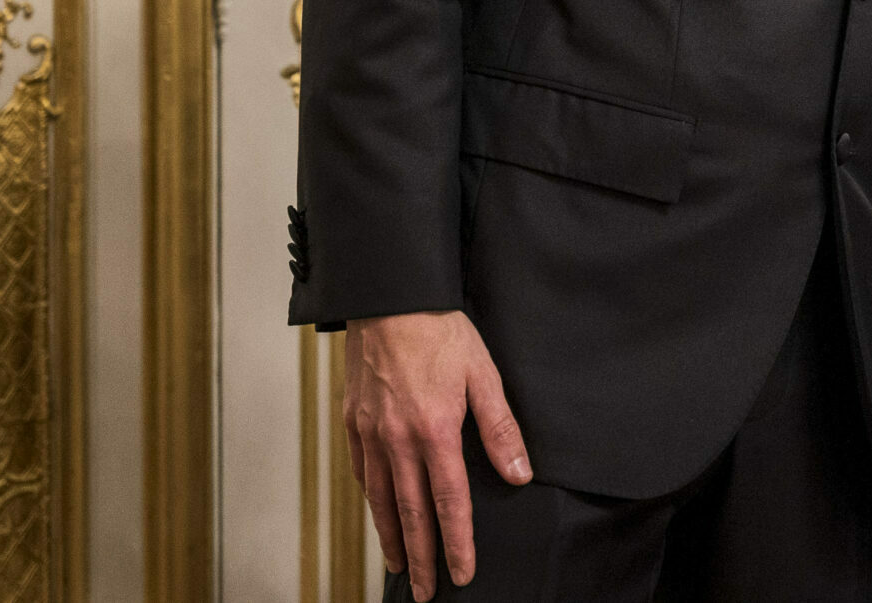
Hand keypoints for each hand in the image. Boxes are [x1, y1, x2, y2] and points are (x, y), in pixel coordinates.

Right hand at [344, 310, 531, 597]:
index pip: (449, 502)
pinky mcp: (352, 422)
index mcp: (435, 431)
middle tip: (424, 592)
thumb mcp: (483, 374)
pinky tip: (377, 514)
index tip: (462, 573)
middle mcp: (397, 441)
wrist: (389, 298)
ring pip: (380, 500)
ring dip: (391, 538)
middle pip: (411, 513)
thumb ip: (500, 427)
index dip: (456, 542)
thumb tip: (518, 473)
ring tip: (399, 567)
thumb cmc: (440, 332)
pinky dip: (370, 501)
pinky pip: (361, 473)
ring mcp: (370, 434)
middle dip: (420, 557)